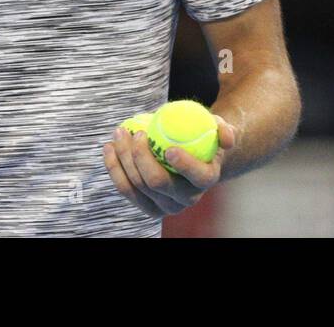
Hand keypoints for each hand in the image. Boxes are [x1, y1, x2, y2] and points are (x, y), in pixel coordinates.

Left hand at [102, 115, 236, 216]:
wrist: (189, 155)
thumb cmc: (202, 136)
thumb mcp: (217, 128)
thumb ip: (224, 129)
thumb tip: (225, 136)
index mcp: (205, 180)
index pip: (196, 176)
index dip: (184, 165)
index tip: (169, 147)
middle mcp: (185, 199)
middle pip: (157, 182)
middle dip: (141, 157)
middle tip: (134, 132)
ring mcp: (163, 206)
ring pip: (137, 185)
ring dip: (123, 158)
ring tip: (119, 132)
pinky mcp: (145, 206)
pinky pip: (125, 188)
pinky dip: (114, 168)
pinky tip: (109, 148)